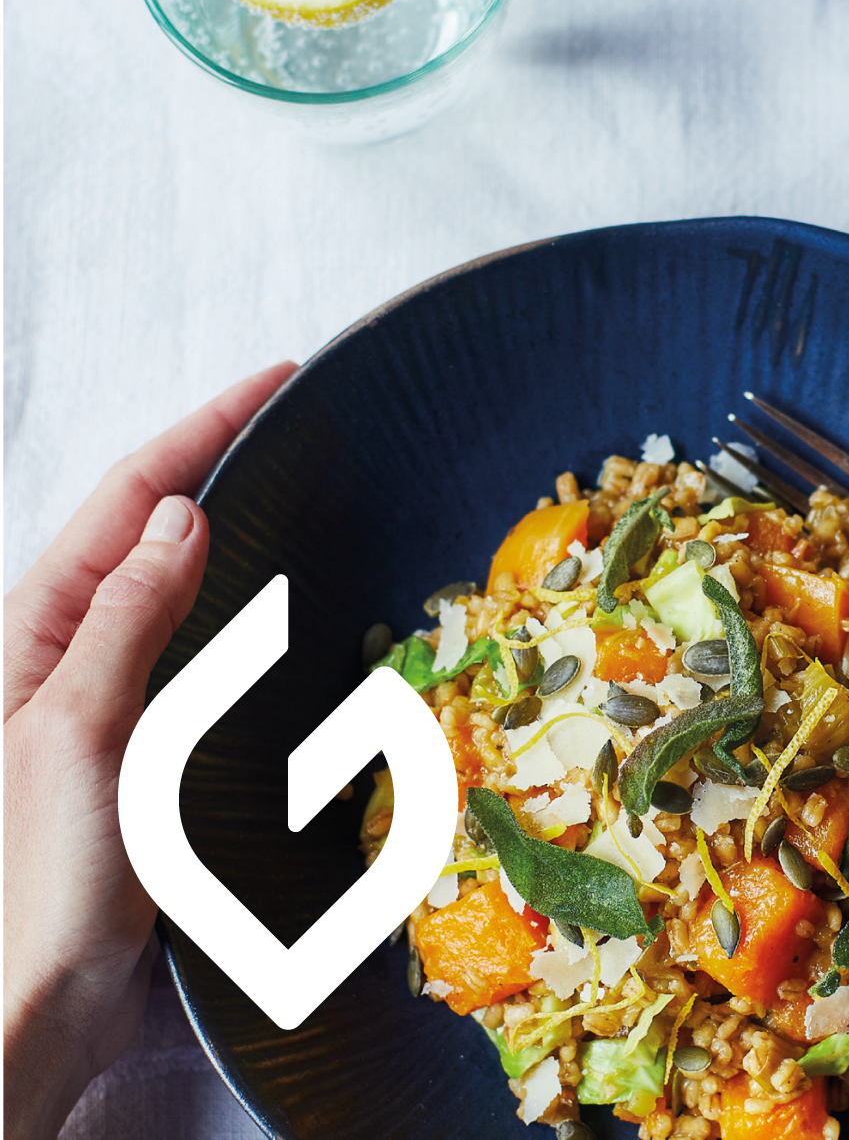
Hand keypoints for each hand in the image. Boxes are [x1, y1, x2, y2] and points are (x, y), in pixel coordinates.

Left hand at [3, 362, 294, 1138]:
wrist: (32, 997)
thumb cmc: (38, 878)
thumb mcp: (82, 732)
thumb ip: (126, 618)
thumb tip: (182, 513)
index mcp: (34, 629)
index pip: (130, 498)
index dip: (200, 429)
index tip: (273, 381)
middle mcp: (62, 646)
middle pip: (144, 522)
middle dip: (209, 455)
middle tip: (286, 415)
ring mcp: (100, 690)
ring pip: (167, 576)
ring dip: (221, 520)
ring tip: (280, 479)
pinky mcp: (136, 736)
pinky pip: (185, 639)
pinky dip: (228, 598)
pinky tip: (261, 597)